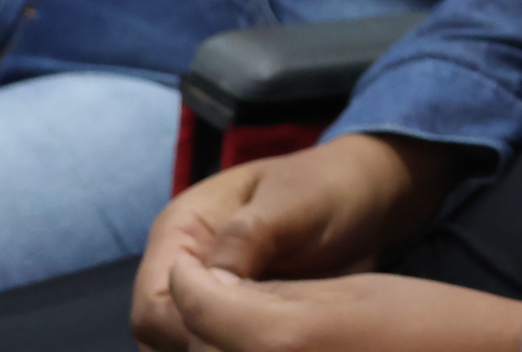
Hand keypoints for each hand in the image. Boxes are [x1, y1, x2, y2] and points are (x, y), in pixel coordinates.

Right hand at [134, 136, 472, 351]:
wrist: (368, 196)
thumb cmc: (330, 186)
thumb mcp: (294, 201)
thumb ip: (248, 235)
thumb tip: (211, 283)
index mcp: (181, 230)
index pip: (153, 304)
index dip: (186, 329)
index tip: (238, 335)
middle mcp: (184, 269)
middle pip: (161, 337)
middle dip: (204, 347)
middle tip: (263, 348)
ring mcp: (208, 295)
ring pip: (186, 349)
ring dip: (223, 351)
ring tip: (273, 347)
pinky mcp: (236, 316)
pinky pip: (219, 348)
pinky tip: (275, 350)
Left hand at [165, 264, 521, 351]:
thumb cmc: (422, 319)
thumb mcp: (346, 291)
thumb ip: (268, 294)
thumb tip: (211, 288)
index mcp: (280, 337)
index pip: (195, 302)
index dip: (189, 278)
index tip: (193, 265)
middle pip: (197, 346)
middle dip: (196, 320)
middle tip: (213, 294)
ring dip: (215, 344)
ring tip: (235, 322)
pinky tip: (266, 343)